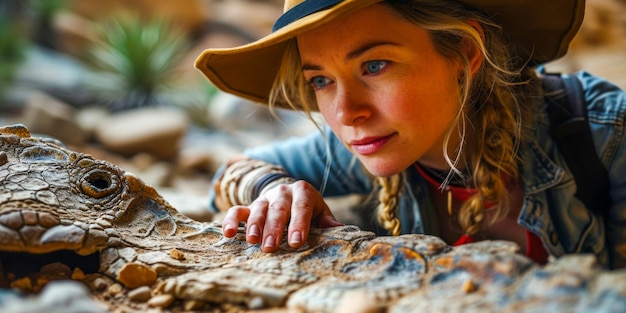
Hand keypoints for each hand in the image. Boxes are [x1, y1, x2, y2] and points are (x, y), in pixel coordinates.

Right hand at [221, 180, 342, 251]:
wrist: (290, 195)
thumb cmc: (309, 210)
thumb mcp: (320, 212)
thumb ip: (328, 222)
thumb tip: (341, 231)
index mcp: (303, 192)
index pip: (301, 207)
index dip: (298, 224)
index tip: (296, 242)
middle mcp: (282, 192)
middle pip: (278, 209)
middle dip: (274, 228)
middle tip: (271, 247)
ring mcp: (264, 198)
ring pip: (258, 209)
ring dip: (254, 225)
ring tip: (252, 241)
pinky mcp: (249, 206)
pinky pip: (236, 210)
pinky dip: (230, 220)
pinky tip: (227, 234)